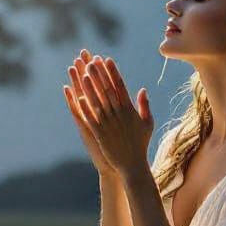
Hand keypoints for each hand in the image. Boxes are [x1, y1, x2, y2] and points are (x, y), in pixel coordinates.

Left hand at [63, 50, 152, 178]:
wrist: (133, 165)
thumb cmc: (140, 144)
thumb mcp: (147, 123)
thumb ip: (144, 105)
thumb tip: (142, 89)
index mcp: (129, 110)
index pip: (120, 86)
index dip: (112, 72)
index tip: (107, 60)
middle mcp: (119, 114)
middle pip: (107, 90)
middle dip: (99, 74)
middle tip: (91, 60)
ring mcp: (109, 124)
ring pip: (98, 101)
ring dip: (90, 87)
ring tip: (82, 74)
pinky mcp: (101, 134)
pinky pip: (91, 118)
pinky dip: (85, 107)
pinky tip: (77, 97)